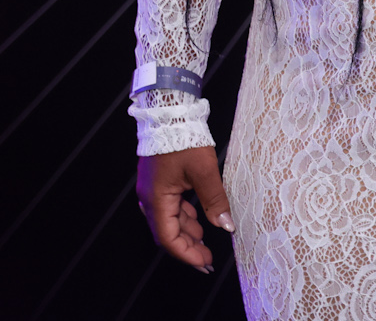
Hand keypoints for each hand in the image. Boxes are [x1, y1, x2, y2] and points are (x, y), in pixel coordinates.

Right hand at [136, 146, 234, 274]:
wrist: (170, 112)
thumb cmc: (184, 139)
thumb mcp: (204, 170)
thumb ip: (214, 200)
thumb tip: (226, 225)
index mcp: (157, 199)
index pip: (168, 238)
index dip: (187, 254)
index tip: (204, 263)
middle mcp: (150, 199)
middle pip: (167, 233)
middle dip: (187, 247)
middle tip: (207, 258)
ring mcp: (153, 191)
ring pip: (169, 221)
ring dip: (187, 232)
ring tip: (206, 241)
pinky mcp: (159, 183)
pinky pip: (170, 208)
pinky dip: (184, 217)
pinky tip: (198, 219)